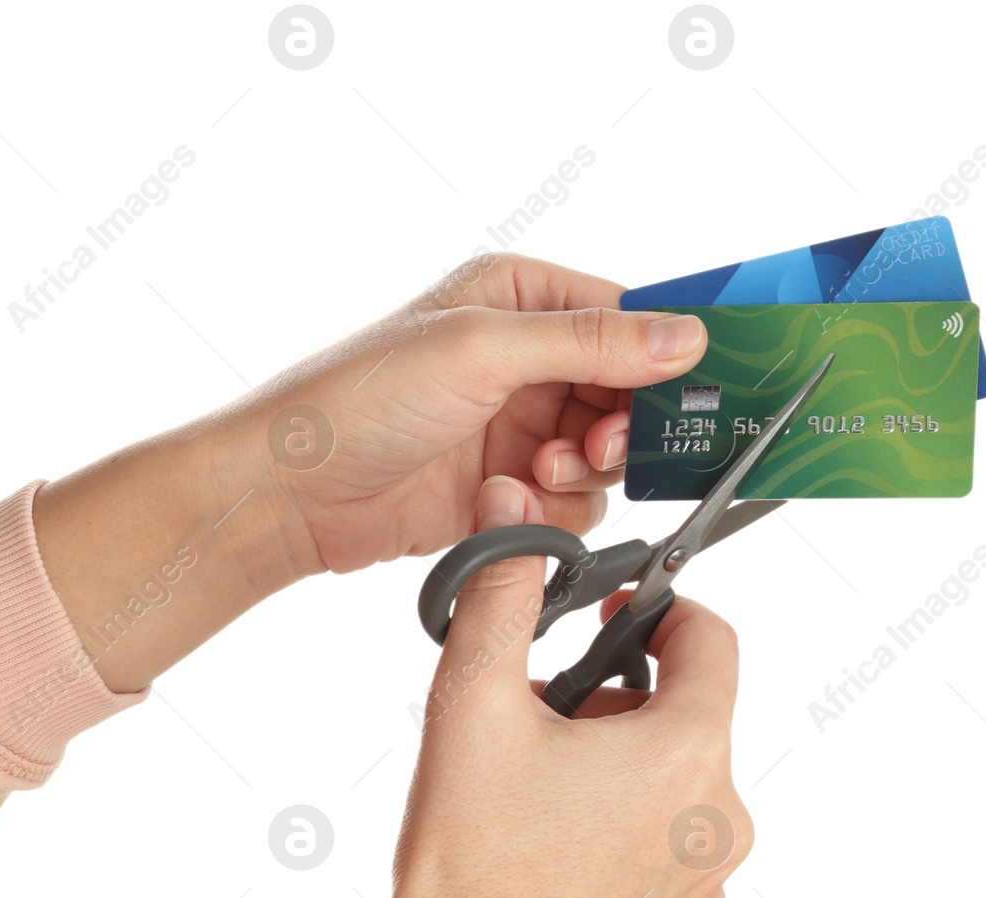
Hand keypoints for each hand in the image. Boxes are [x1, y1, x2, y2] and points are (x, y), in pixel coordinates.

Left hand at [32, 253, 705, 692]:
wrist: (287, 494)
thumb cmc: (356, 401)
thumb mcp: (479, 351)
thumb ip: (588, 342)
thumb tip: (686, 335)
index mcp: (519, 295)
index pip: (628, 316)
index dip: (667, 356)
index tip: (698, 393)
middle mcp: (525, 356)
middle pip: (629, 392)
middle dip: (621, 426)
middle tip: (599, 447)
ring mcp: (517, 426)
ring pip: (607, 457)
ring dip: (582, 475)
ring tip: (532, 478)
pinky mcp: (506, 490)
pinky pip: (572, 505)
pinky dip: (551, 514)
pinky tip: (504, 507)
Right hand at [247, 499, 750, 897]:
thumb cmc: (466, 861)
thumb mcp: (472, 702)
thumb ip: (502, 593)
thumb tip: (512, 516)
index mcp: (689, 755)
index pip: (712, 639)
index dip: (657, 608)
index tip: (607, 612)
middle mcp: (720, 825)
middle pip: (687, 717)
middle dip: (616, 698)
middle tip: (537, 717)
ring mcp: (705, 893)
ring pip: (674, 788)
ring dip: (616, 768)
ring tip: (532, 793)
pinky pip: (663, 855)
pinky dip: (617, 834)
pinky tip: (545, 857)